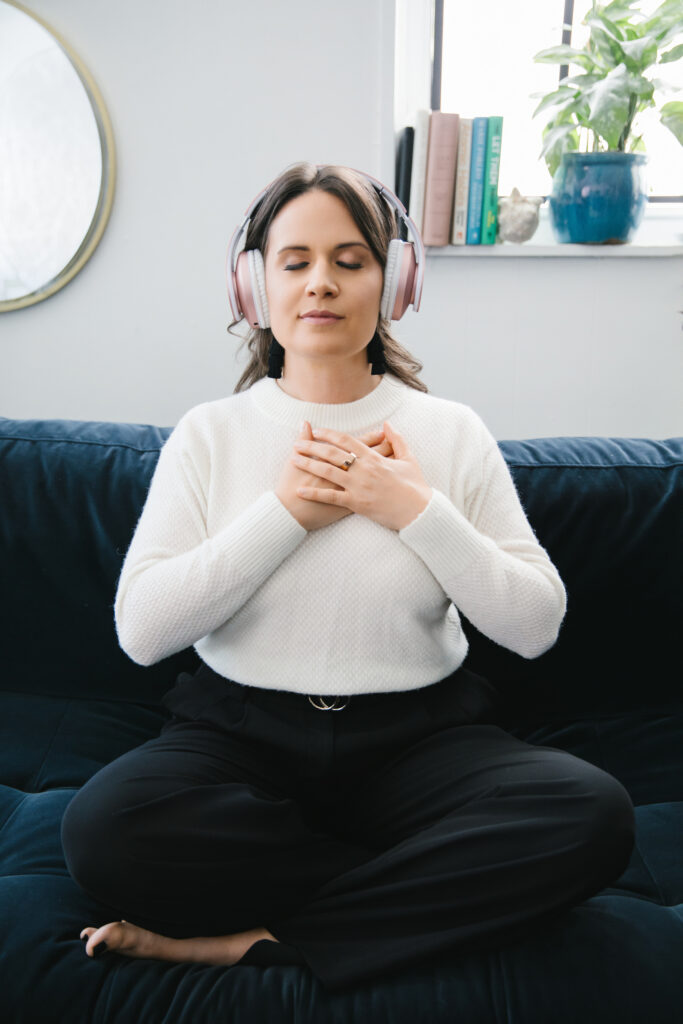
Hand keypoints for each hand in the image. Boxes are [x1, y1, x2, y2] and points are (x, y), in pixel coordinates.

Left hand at [291, 422, 432, 530]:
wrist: (419, 512)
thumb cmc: (415, 487)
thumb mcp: (409, 459)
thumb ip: (397, 440)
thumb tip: (387, 424)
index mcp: (375, 458)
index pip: (347, 440)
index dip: (329, 434)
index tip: (316, 430)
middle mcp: (364, 470)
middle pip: (332, 454)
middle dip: (312, 446)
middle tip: (297, 443)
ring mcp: (359, 487)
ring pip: (328, 472)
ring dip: (309, 464)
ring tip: (294, 459)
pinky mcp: (357, 503)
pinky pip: (331, 497)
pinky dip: (315, 493)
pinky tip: (300, 490)